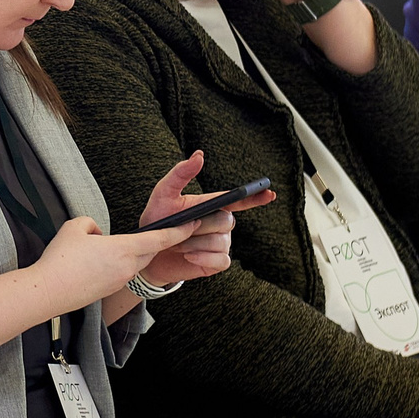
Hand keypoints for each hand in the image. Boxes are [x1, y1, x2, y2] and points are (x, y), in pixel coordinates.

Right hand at [34, 216, 184, 306]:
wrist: (49, 291)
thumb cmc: (60, 260)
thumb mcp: (74, 227)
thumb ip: (91, 224)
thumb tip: (99, 234)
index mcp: (124, 249)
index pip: (160, 238)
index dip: (179, 231)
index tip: (192, 223)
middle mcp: (128, 267)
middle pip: (150, 251)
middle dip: (152, 241)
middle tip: (149, 232)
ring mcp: (119, 281)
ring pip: (134, 262)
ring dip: (128, 252)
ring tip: (102, 247)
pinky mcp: (109, 290)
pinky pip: (120, 272)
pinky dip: (115, 264)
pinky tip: (92, 262)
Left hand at [132, 151, 274, 286]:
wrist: (149, 253)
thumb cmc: (158, 222)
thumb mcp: (163, 195)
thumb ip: (180, 174)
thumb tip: (199, 155)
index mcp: (213, 206)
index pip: (238, 200)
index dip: (255, 197)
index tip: (269, 192)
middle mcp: (221, 223)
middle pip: (226, 221)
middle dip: (200, 226)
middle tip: (179, 229)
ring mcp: (221, 243)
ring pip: (221, 241)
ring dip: (194, 242)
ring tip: (177, 243)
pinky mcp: (217, 262)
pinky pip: (221, 259)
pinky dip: (202, 257)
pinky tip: (188, 255)